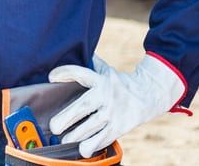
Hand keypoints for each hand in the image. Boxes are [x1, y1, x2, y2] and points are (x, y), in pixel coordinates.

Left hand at [48, 54, 184, 157]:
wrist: (147, 95)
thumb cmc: (119, 83)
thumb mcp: (106, 70)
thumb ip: (91, 63)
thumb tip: (76, 48)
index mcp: (100, 79)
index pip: (81, 73)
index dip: (65, 73)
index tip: (51, 77)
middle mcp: (106, 95)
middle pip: (84, 106)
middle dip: (68, 116)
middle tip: (54, 126)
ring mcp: (113, 113)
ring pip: (93, 125)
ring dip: (77, 134)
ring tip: (64, 140)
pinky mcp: (119, 127)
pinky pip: (104, 138)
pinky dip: (93, 145)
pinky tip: (82, 150)